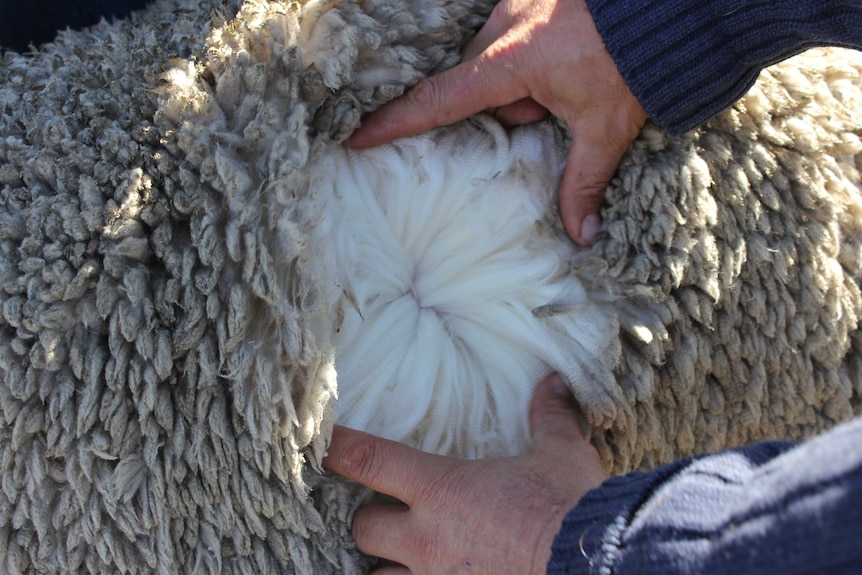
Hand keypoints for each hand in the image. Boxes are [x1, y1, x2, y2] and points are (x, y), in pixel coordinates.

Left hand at [323, 374, 608, 573]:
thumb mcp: (562, 455)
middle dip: (369, 520)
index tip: (322, 441)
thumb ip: (549, 416)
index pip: (368, 459)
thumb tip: (554, 380)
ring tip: (403, 561)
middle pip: (362, 528)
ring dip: (385, 568)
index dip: (337, 448)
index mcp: (442, 489)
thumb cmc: (573, 509)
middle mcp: (426, 540)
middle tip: (388, 514)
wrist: (597, 565)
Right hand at [346, 0, 646, 245]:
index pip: (438, 100)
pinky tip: (566, 54)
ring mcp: (514, 3)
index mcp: (511, 62)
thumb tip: (582, 236)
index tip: (354, 137)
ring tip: (566, 79)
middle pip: (473, 82)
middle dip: (504, 105)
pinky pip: (509, 33)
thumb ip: (585, 181)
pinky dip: (530, 52)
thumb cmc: (633, 59)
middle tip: (548, 108)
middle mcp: (502, 27)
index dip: (394, 122)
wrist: (669, 3)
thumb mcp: (607, 127)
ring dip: (519, 79)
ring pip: (492, 58)